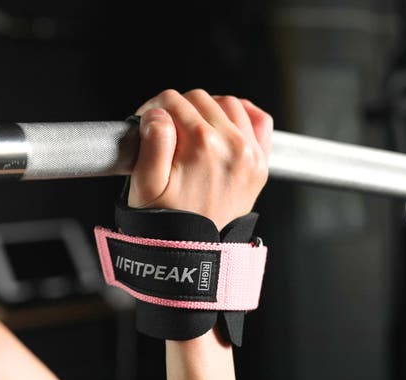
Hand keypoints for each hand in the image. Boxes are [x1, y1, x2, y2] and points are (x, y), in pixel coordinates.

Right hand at [128, 89, 271, 230]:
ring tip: (188, 131)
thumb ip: (151, 144)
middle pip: (198, 99)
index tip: (145, 123)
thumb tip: (157, 114)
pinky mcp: (260, 163)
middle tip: (163, 131)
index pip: (173, 102)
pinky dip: (242, 114)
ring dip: (205, 110)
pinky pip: (259, 120)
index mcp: (202, 145)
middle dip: (176, 109)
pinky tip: (223, 124)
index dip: (152, 109)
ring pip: (226, 104)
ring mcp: (250, 153)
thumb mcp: (145, 187)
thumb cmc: (167, 224)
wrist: (193, 253)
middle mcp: (232, 145)